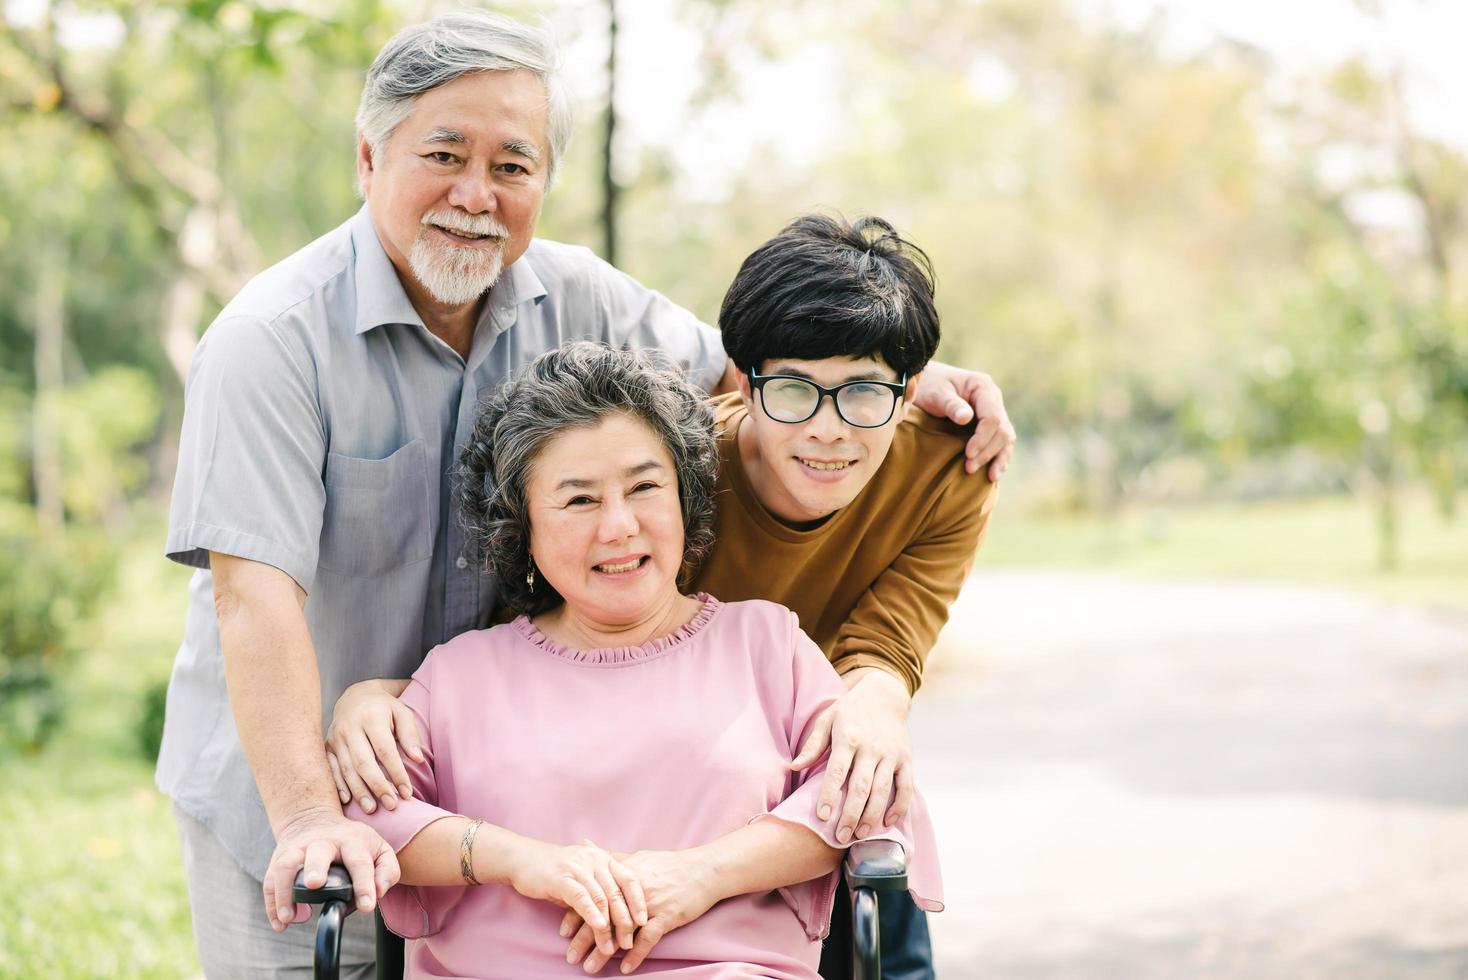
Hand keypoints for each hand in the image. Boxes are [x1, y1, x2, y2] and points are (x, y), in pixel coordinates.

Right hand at [263, 806, 398, 931]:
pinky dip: (272, 903)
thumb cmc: (352, 843)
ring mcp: (297, 849)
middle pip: (317, 852)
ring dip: (284, 890)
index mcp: (351, 840)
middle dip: (315, 867)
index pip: (359, 861)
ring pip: (285, 865)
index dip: (364, 884)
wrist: (314, 819)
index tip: (366, 906)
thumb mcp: (378, 849)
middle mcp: (322, 842)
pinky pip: (270, 881)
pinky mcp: (279, 860)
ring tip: (289, 917)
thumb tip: (378, 892)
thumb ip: (387, 871)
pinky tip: (280, 923)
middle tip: (315, 885)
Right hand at [326, 678, 417, 814]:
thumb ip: (410, 735)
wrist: (355, 696)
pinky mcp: (326, 747)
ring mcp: (335, 738)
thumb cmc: (384, 708)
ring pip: (347, 769)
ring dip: (359, 791)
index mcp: (370, 717)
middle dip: (378, 786)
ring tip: (372, 810)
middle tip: (391, 805)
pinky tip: (349, 801)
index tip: (407, 792)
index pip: (385, 750)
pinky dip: (339, 786)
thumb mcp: (402, 712)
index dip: (396, 772)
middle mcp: (349, 728)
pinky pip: (331, 770)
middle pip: (363, 762)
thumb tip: (418, 759)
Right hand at [507, 838, 647, 963]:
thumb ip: (600, 890)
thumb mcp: (584, 876)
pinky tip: (598, 927)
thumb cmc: (557, 871)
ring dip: (607, 926)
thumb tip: (619, 916)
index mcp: (604, 858)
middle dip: (625, 921)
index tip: (645, 922)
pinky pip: (581, 897)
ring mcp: (578, 867)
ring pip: (601, 898)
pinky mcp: (561, 877)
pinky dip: (592, 914)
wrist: (524, 859)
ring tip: (611, 947)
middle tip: (629, 943)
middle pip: (617, 892)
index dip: (639, 901)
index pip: (629, 879)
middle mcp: (595, 860)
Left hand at [560, 848, 717, 974]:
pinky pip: (647, 938)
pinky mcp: (667, 915)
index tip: (563, 931)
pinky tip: (624, 967)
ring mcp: (650, 903)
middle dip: (584, 938)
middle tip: (570, 957)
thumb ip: (612, 857)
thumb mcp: (639, 858)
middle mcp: (632, 890)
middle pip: (602, 915)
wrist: (704, 869)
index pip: (594, 896)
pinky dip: (635, 954)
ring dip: (603, 952)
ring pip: (620, 930)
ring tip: (590, 968)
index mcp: (623, 875)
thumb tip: (587, 844)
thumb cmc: (671, 865)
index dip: (577, 914)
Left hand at [790, 668, 912, 843]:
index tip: (822, 817)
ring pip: (882, 790)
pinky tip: (888, 821)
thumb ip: (812, 745)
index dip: (830, 795)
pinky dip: (900, 806)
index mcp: (848, 738)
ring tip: (860, 835)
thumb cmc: (850, 709)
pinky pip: (906, 786)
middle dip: (850, 814)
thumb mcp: (827, 719)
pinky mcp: (905, 759)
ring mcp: (891, 754)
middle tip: (841, 837)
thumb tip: (794, 767)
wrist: (884, 694)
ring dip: (872, 815)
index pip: (837, 771)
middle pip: (861, 787)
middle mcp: (871, 748)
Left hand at [912, 362, 1015, 480]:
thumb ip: (950, 405)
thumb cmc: (928, 386)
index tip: (968, 454)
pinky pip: (1001, 442)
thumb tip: (966, 418)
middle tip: (969, 468)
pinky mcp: (989, 424)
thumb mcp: (935, 393)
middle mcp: (993, 399)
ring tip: (989, 477)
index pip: (992, 417)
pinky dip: (999, 457)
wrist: (925, 382)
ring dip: (997, 457)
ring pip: (1006, 438)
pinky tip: (993, 473)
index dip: (982, 438)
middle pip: (1001, 430)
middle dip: (988, 451)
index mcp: (983, 387)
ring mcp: (993, 411)